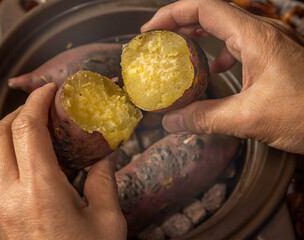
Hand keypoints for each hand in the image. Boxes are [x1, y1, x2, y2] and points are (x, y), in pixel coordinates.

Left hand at [0, 83, 126, 239]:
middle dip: (19, 111)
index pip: (27, 128)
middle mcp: (11, 195)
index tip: (51, 90)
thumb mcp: (106, 222)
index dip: (37, 101)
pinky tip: (25, 161)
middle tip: (43, 108)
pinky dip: (3, 156)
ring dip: (8, 133)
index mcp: (41, 189)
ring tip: (33, 130)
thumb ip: (105, 183)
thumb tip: (106, 157)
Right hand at [142, 0, 303, 153]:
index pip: (204, 8)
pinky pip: (238, 44)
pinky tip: (213, 70)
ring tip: (178, 52)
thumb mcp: (249, 118)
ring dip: (198, 37)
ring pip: (224, 28)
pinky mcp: (273, 56)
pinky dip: (218, 53)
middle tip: (157, 40)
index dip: (171, 14)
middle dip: (179, 24)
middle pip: (211, 14)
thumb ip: (205, 118)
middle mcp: (262, 33)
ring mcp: (269, 43)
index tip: (150, 31)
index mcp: (255, 38)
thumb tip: (172, 122)